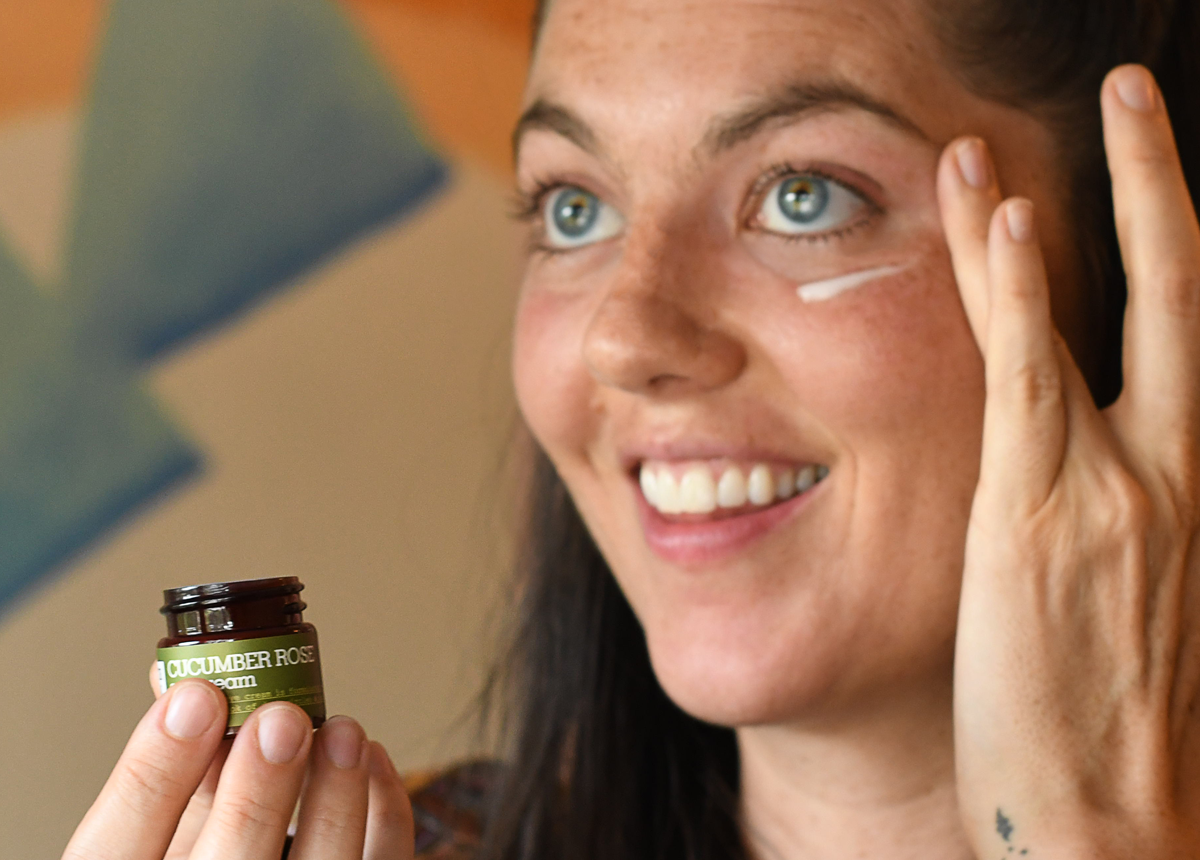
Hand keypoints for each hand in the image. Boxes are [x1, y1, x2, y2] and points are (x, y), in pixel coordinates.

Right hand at [61, 667, 412, 859]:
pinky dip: (383, 811)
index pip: (118, 851)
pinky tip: (370, 759)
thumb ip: (168, 776)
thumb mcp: (156, 835)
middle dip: (259, 788)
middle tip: (280, 719)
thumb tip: (185, 686)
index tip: (195, 696)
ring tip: (341, 731)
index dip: (156, 769)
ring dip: (335, 796)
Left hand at [938, 64, 1199, 858]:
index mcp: (1185, 488)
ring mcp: (1111, 489)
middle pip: (1175, 288)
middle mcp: (1168, 472)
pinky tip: (1003, 222)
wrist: (1109, 823)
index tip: (1128, 182)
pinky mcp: (1038, 516)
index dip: (1154, 245)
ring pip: (1074, 322)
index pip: (1173, 335)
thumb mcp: (1132, 602)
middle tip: (1130, 92)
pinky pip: (1029, 380)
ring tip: (983, 147)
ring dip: (1032, 222)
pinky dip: (1018, 297)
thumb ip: (1118, 519)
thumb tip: (1096, 479)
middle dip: (1152, 179)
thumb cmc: (1103, 723)